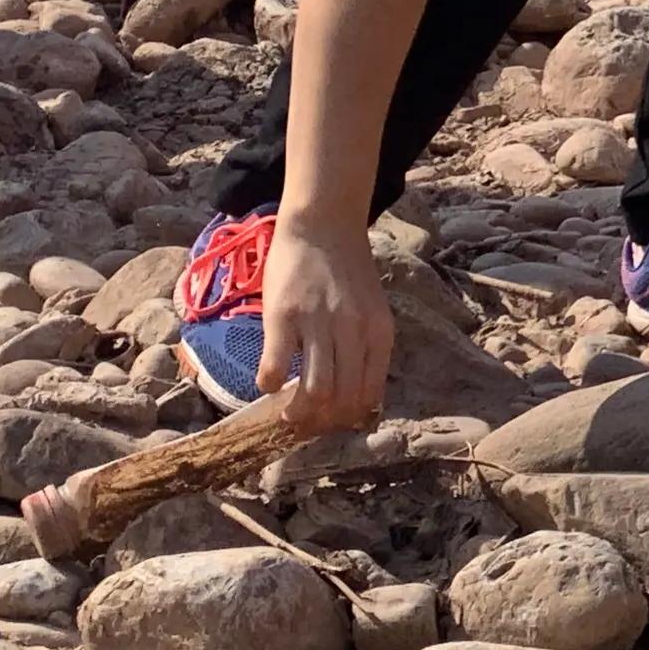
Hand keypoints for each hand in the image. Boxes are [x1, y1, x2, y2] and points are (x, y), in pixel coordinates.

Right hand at [257, 219, 393, 435]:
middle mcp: (354, 331)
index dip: (347, 418)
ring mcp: (319, 324)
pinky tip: (269, 382)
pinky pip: (275, 368)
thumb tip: (357, 399)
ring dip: (298, 412)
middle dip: (321, 421)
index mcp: (379, 332)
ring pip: (314, 391)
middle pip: (342, 399)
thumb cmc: (346, 273)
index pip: (368, 394)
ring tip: (287, 412)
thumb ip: (367, 348)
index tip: (330, 422)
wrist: (323, 227)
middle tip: (304, 422)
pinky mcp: (284, 317)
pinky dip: (270, 385)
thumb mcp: (371, 310)